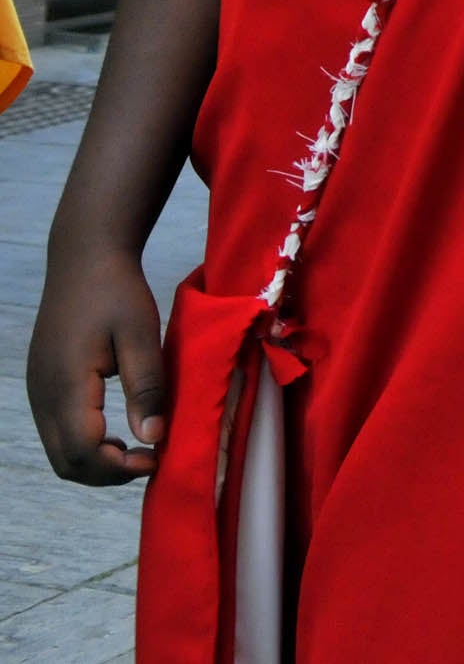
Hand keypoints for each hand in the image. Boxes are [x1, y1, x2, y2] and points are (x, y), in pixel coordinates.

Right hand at [28, 246, 166, 483]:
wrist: (83, 259)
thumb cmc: (117, 292)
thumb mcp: (141, 335)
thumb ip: (146, 387)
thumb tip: (152, 437)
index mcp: (65, 385)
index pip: (84, 451)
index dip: (120, 467)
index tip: (158, 459)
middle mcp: (42, 395)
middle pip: (66, 462)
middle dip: (108, 474)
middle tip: (150, 461)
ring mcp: (37, 391)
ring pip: (59, 452)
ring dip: (96, 462)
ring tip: (138, 450)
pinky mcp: (42, 386)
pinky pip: (57, 433)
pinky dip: (84, 446)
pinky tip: (117, 434)